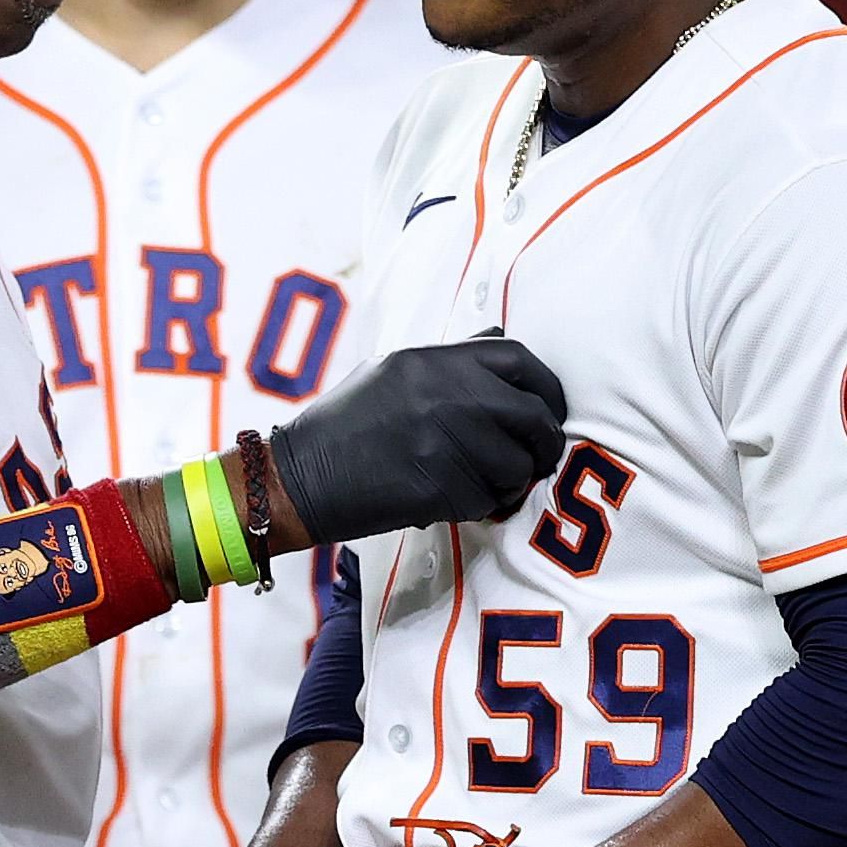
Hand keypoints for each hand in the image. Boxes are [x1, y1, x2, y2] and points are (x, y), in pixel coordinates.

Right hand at [265, 337, 566, 546]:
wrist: (299, 477)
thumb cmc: (347, 425)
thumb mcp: (395, 371)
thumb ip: (452, 361)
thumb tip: (501, 340)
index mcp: (435, 360)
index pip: (522, 360)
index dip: (548, 389)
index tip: (548, 411)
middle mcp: (447, 395)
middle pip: (533, 417)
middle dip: (544, 444)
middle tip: (536, 459)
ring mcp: (446, 442)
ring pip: (516, 467)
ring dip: (510, 482)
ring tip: (482, 483)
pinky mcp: (440, 488)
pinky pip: (488, 500)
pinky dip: (480, 506)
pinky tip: (453, 500)